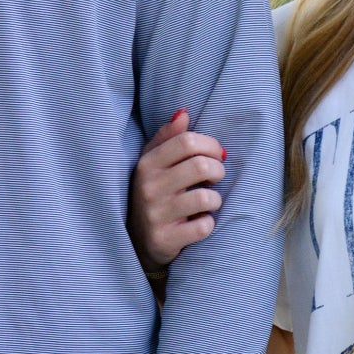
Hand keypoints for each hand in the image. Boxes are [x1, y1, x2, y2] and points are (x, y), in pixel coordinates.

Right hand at [129, 110, 225, 270]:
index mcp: (147, 164)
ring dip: (215, 199)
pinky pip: (203, 227)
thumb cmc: (152, 193)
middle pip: (200, 166)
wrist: (135, 241)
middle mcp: (149, 187)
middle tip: (216, 177)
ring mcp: (156, 215)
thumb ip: (168, 137)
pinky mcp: (165, 240)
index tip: (217, 155)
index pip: (187, 141)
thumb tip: (184, 113)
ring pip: (206, 198)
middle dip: (218, 171)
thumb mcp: (153, 163)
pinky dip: (208, 224)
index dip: (210, 145)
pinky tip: (200, 222)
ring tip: (209, 201)